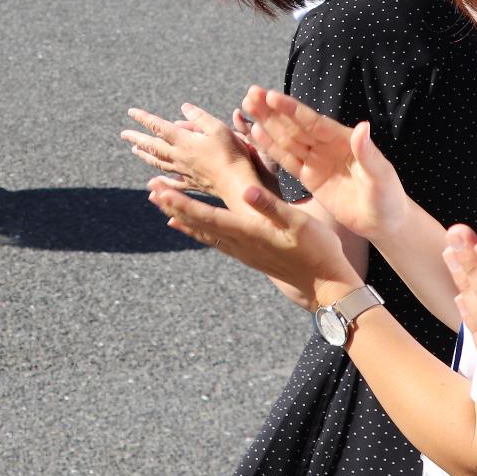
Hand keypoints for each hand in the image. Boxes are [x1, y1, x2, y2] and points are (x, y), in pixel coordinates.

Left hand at [121, 104, 268, 198]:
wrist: (237, 184)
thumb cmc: (231, 153)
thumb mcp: (218, 128)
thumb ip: (199, 117)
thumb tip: (183, 108)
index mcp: (184, 141)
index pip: (158, 127)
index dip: (144, 118)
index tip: (131, 112)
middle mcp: (179, 157)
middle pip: (153, 146)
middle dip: (137, 138)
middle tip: (124, 134)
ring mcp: (184, 172)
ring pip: (159, 163)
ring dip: (145, 155)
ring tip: (135, 150)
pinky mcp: (192, 184)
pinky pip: (172, 181)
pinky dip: (162, 179)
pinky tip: (154, 181)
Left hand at [147, 177, 360, 309]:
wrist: (325, 284)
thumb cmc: (316, 250)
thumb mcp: (298, 222)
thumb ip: (271, 206)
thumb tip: (245, 191)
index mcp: (248, 231)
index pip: (207, 216)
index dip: (182, 203)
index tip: (159, 192)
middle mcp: (239, 243)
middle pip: (198, 224)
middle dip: (173, 206)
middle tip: (151, 190)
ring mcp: (242, 251)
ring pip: (204, 232)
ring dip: (182, 216)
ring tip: (163, 205)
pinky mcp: (248, 255)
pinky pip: (215, 240)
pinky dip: (198, 230)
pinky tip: (190, 227)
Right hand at [238, 85, 411, 242]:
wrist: (384, 222)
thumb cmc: (389, 197)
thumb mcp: (381, 175)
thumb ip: (367, 153)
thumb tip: (362, 127)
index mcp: (343, 140)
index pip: (313, 121)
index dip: (291, 109)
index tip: (271, 96)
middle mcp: (326, 147)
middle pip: (294, 125)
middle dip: (272, 110)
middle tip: (250, 93)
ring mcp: (316, 161)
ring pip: (287, 139)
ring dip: (267, 123)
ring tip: (246, 107)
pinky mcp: (310, 178)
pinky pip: (287, 161)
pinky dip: (271, 147)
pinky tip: (256, 133)